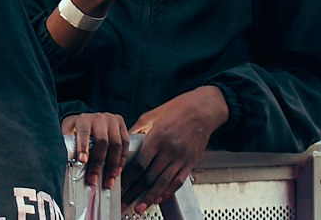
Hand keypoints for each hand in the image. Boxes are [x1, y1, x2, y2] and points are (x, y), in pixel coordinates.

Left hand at [62, 111, 129, 193]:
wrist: (88, 118)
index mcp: (83, 119)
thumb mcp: (68, 133)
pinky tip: (117, 172)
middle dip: (98, 163)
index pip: (84, 132)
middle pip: (102, 141)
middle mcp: (99, 117)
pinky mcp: (121, 124)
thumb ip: (67, 145)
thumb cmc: (76, 130)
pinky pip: (125, 144)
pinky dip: (122, 160)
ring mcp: (112, 120)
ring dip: (113, 166)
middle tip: (93, 180)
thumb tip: (63, 164)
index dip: (83, 146)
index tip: (82, 160)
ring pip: (116, 144)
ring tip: (109, 181)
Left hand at [123, 85, 227, 211]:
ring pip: (163, 183)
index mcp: (157, 138)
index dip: (128, 177)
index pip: (139, 163)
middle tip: (123, 202)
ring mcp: (181, 158)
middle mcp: (169, 150)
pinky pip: (177, 182)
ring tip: (138, 208)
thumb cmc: (174, 110)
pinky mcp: (190, 163)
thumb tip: (122, 146)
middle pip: (149, 177)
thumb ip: (136, 132)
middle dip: (134, 192)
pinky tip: (158, 200)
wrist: (201, 110)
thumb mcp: (150, 116)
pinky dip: (167, 193)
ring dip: (149, 198)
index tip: (119, 186)